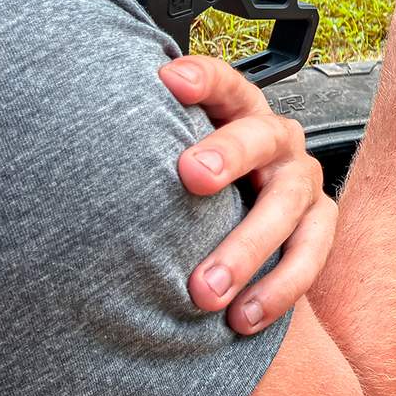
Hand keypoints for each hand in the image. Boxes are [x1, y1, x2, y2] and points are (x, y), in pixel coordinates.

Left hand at [159, 55, 336, 334]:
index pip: (224, 83)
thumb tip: (75, 136)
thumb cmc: (194, 185)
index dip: (202, 78)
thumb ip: (147, 143)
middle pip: (260, 137)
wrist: (243, 214)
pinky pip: (310, 255)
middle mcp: (277, 141)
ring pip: (286, 206)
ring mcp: (302, 183)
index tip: (168, 80)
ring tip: (204, 291)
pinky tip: (242, 318)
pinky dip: (279, 288)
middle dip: (229, 154)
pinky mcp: (320, 224)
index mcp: (239, 111)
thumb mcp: (177, 152)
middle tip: (191, 177)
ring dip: (247, 248)